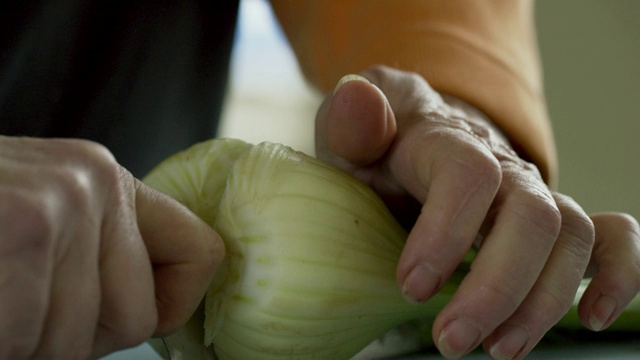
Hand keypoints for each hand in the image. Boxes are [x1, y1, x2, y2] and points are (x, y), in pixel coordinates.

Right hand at [0, 136, 223, 358]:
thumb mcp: (44, 211)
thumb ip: (100, 245)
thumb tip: (151, 306)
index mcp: (110, 180)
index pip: (200, 254)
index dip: (171, 302)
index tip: (143, 313)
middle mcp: (96, 183)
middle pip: (135, 318)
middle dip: (79, 336)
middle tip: (26, 305)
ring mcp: (63, 204)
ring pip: (78, 340)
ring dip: (33, 341)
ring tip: (5, 296)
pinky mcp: (23, 228)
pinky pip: (30, 338)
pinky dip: (4, 342)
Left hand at [315, 66, 639, 358]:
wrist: (411, 149)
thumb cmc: (375, 154)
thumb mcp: (347, 139)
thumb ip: (349, 122)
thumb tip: (356, 98)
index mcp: (442, 140)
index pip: (468, 172)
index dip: (447, 232)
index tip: (412, 287)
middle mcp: (499, 164)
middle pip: (532, 214)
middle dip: (497, 287)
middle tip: (453, 339)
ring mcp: (530, 192)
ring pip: (571, 236)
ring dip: (544, 301)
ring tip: (498, 349)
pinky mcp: (551, 222)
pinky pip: (609, 238)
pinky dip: (616, 275)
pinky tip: (592, 317)